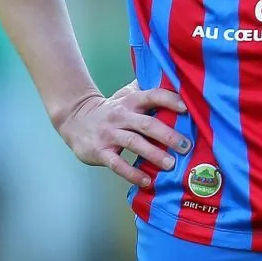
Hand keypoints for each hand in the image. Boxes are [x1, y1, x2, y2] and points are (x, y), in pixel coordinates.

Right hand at [55, 83, 190, 188]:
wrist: (74, 119)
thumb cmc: (110, 109)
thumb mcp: (124, 95)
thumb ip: (145, 89)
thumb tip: (171, 79)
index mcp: (130, 101)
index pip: (152, 96)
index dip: (169, 100)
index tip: (186, 108)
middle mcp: (121, 116)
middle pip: (146, 124)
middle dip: (168, 135)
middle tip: (186, 146)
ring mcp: (110, 134)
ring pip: (134, 143)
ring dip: (154, 154)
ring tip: (171, 164)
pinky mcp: (100, 151)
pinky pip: (118, 164)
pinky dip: (132, 173)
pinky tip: (146, 181)